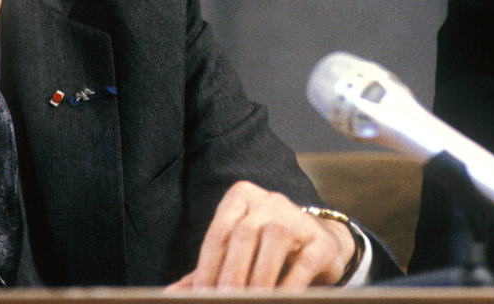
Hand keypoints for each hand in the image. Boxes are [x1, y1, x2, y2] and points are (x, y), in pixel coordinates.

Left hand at [165, 181, 357, 289]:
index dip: (207, 268)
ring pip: (274, 241)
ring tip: (251, 301)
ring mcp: (298, 217)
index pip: (219, 233)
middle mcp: (270, 201)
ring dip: (259, 278)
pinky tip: (279, 300)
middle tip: (223, 300)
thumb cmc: (267, 253)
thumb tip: (171, 294)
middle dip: (230, 273)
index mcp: (242, 199)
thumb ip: (206, 272)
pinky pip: (303, 263)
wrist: (320, 248)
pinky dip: (289, 286)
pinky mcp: (321, 241)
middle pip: (244, 234)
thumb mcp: (235, 257)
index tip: (201, 296)